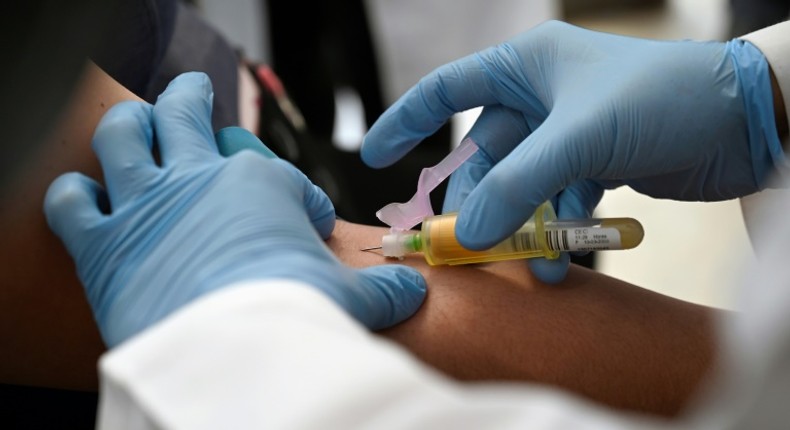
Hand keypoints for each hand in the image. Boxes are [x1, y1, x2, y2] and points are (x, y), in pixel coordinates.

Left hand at [44, 73, 425, 346]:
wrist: (240, 358)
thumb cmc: (299, 318)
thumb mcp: (352, 298)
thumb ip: (380, 290)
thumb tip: (411, 292)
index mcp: (261, 184)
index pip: (272, 170)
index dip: (293, 193)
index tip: (304, 220)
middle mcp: (199, 179)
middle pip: (185, 112)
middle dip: (191, 98)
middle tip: (194, 92)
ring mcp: (147, 205)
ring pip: (123, 135)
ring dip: (129, 123)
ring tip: (136, 122)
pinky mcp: (103, 246)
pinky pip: (71, 202)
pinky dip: (74, 196)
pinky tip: (85, 199)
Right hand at [362, 21, 781, 282]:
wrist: (744, 121)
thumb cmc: (661, 99)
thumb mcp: (579, 137)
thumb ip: (517, 186)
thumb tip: (467, 232)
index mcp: (526, 66)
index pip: (447, 90)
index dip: (406, 122)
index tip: (374, 155)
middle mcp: (541, 96)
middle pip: (485, 155)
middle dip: (476, 201)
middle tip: (462, 245)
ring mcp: (567, 133)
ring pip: (521, 186)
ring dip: (521, 226)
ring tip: (525, 264)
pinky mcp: (595, 163)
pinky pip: (557, 200)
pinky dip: (557, 229)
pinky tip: (561, 258)